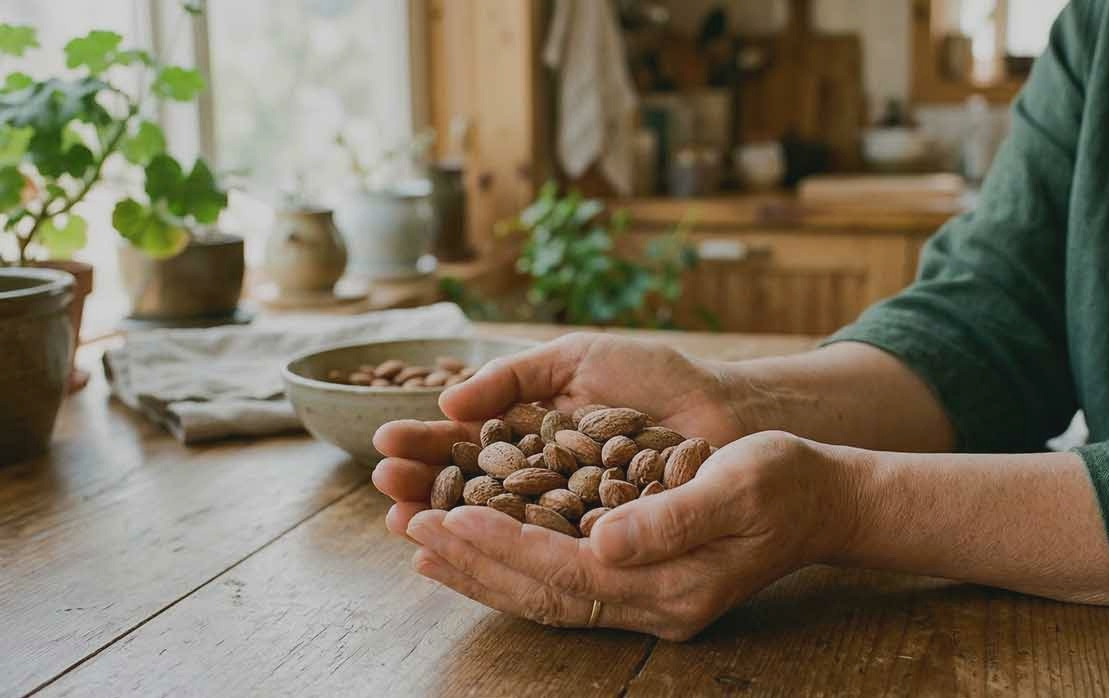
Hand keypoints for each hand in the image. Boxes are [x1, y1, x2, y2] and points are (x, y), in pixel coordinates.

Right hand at [371, 332, 750, 513]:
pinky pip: (548, 550)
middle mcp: (541, 478)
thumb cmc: (653, 377)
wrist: (723, 408)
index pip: (466, 442)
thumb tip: (448, 400)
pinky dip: (509, 552)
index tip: (384, 443)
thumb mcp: (576, 360)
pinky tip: (470, 550)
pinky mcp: (599, 542)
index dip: (426, 444)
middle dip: (424, 486)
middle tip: (385, 486)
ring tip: (406, 522)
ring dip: (450, 523)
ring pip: (498, 523)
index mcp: (531, 433)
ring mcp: (568, 513)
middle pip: (470, 487)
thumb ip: (514, 376)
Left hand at [394, 430, 861, 640]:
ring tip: (426, 544)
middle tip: (413, 529)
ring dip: (484, 570)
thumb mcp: (739, 485)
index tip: (449, 515)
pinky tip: (482, 549)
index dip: (504, 546)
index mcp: (672, 584)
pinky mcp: (642, 586)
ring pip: (546, 596)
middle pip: (544, 593)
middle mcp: (653, 606)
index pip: (567, 572)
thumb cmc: (785, 482)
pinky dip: (516, 568)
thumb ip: (673, 518)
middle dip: (476, 563)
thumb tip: (604, 540)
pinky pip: (564, 586)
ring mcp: (648, 603)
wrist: (822, 502)